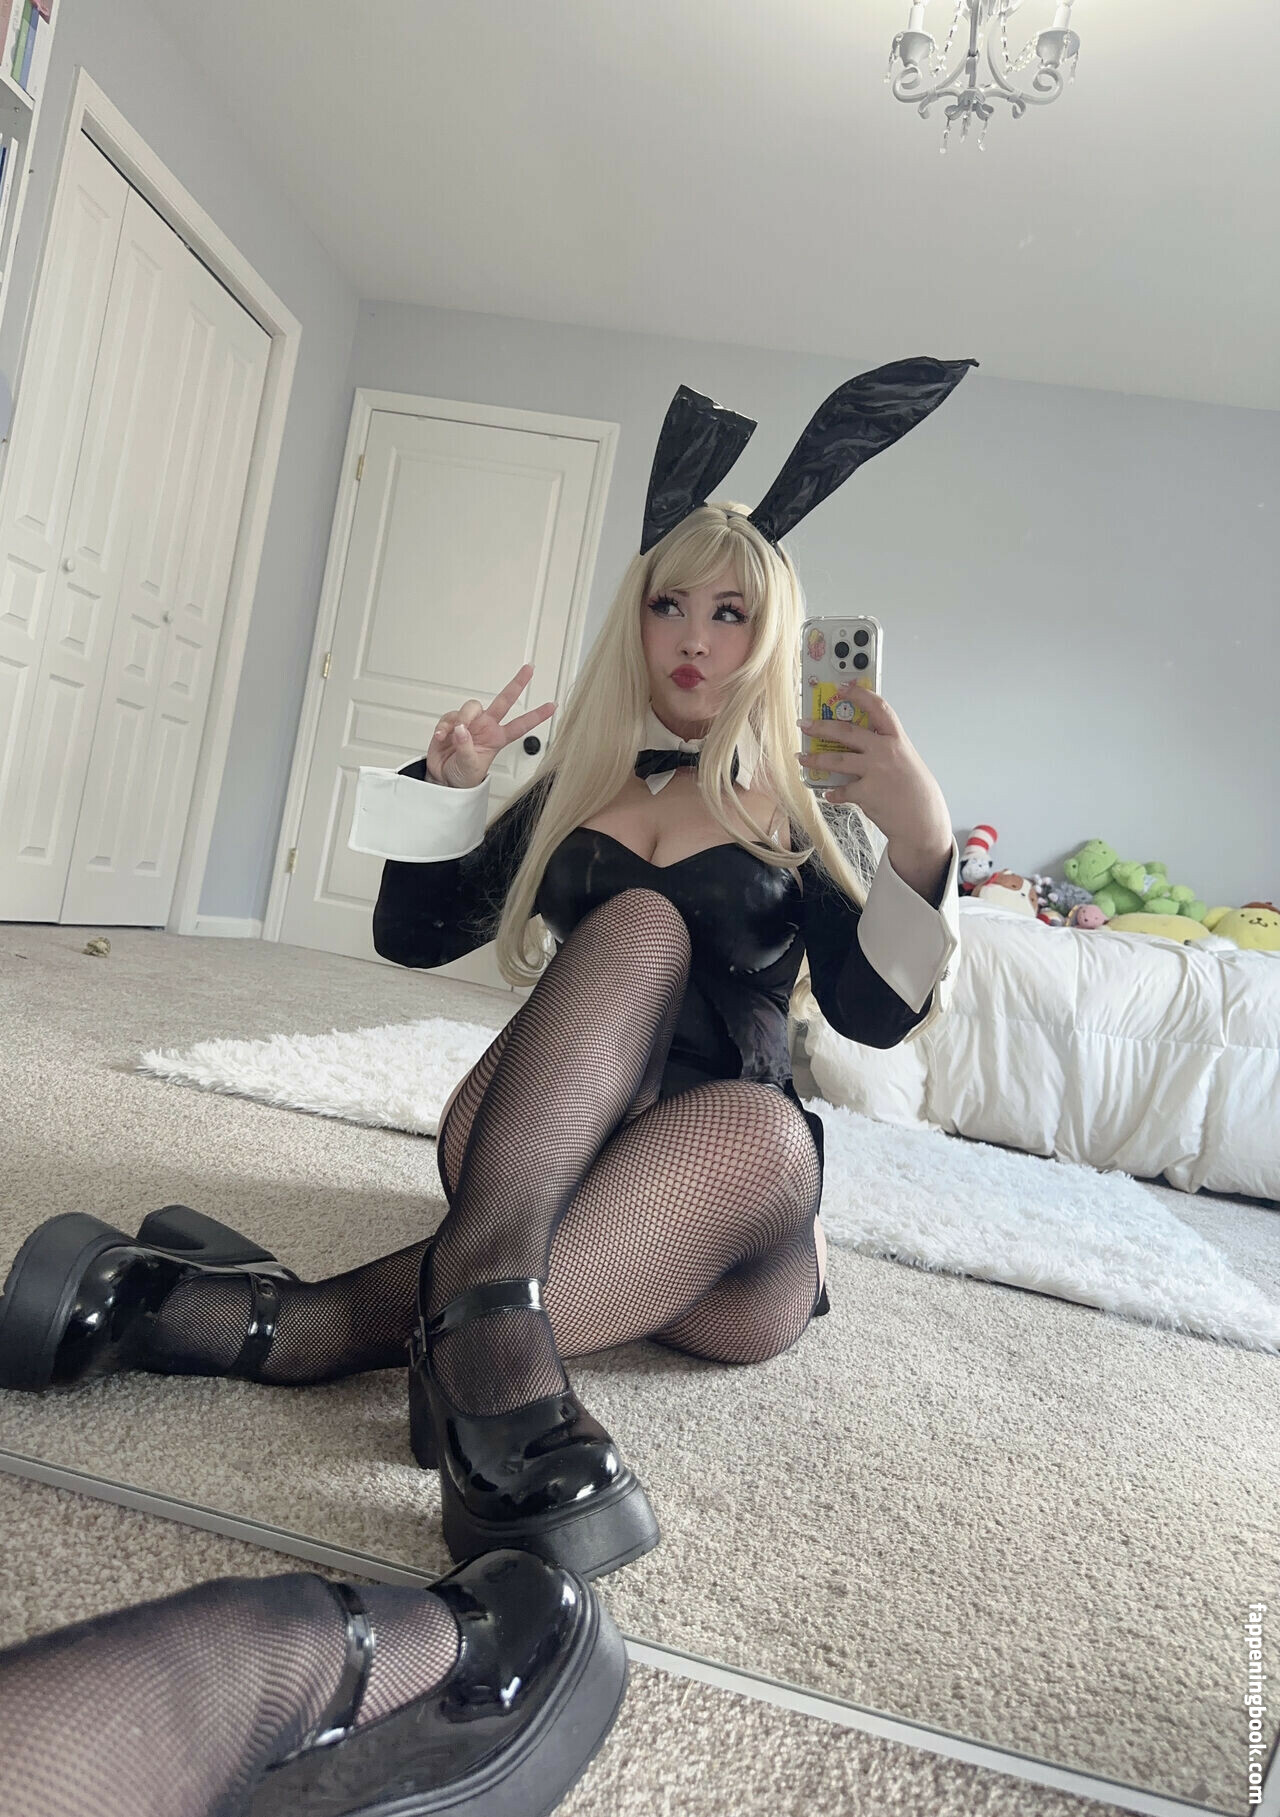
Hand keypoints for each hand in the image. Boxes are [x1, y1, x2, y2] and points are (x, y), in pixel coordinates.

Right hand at [427, 663, 556, 788]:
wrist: (444, 780)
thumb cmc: (463, 775)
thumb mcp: (470, 766)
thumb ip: (466, 747)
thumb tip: (462, 729)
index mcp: (497, 738)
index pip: (521, 725)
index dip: (537, 715)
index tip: (553, 705)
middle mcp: (486, 727)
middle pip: (503, 701)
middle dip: (516, 684)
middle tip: (529, 669)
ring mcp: (469, 723)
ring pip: (471, 707)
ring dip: (463, 717)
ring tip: (455, 734)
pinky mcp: (451, 723)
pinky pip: (450, 717)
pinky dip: (444, 726)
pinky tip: (442, 737)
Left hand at [797, 683, 950, 852]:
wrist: (923, 820)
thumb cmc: (915, 790)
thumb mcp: (905, 760)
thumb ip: (884, 748)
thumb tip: (859, 742)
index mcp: (896, 739)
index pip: (877, 708)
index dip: (859, 694)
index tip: (842, 686)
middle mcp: (885, 752)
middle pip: (846, 732)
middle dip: (821, 726)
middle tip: (805, 724)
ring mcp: (875, 772)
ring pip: (836, 760)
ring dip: (815, 758)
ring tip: (802, 757)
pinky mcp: (866, 794)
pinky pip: (841, 791)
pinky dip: (833, 793)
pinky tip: (828, 793)